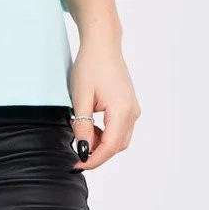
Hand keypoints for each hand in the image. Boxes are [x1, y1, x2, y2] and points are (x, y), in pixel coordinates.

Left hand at [69, 41, 140, 170]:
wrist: (102, 44)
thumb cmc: (90, 65)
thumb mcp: (81, 97)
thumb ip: (83, 125)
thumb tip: (83, 149)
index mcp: (122, 111)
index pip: (110, 147)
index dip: (93, 159)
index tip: (77, 165)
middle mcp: (132, 112)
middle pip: (117, 146)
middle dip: (97, 153)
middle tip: (76, 153)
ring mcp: (132, 108)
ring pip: (119, 138)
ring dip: (101, 143)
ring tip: (80, 135)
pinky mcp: (129, 105)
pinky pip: (119, 128)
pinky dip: (106, 133)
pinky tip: (90, 127)